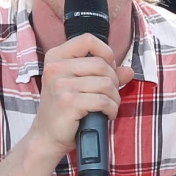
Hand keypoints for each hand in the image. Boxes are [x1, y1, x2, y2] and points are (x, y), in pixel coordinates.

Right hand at [28, 32, 127, 162]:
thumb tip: (128, 70)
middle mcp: (56, 68)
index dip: (106, 52)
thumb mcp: (81, 86)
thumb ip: (105, 75)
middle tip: (109, 95)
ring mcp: (61, 85)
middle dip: (114, 81)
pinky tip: (105, 115)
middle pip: (102, 64)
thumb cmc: (65, 110)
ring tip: (107, 107)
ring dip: (114, 98)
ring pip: (106, 83)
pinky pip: (104, 100)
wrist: (47, 136)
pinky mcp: (68, 102)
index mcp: (57, 57)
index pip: (88, 40)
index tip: (109, 68)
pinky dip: (111, 109)